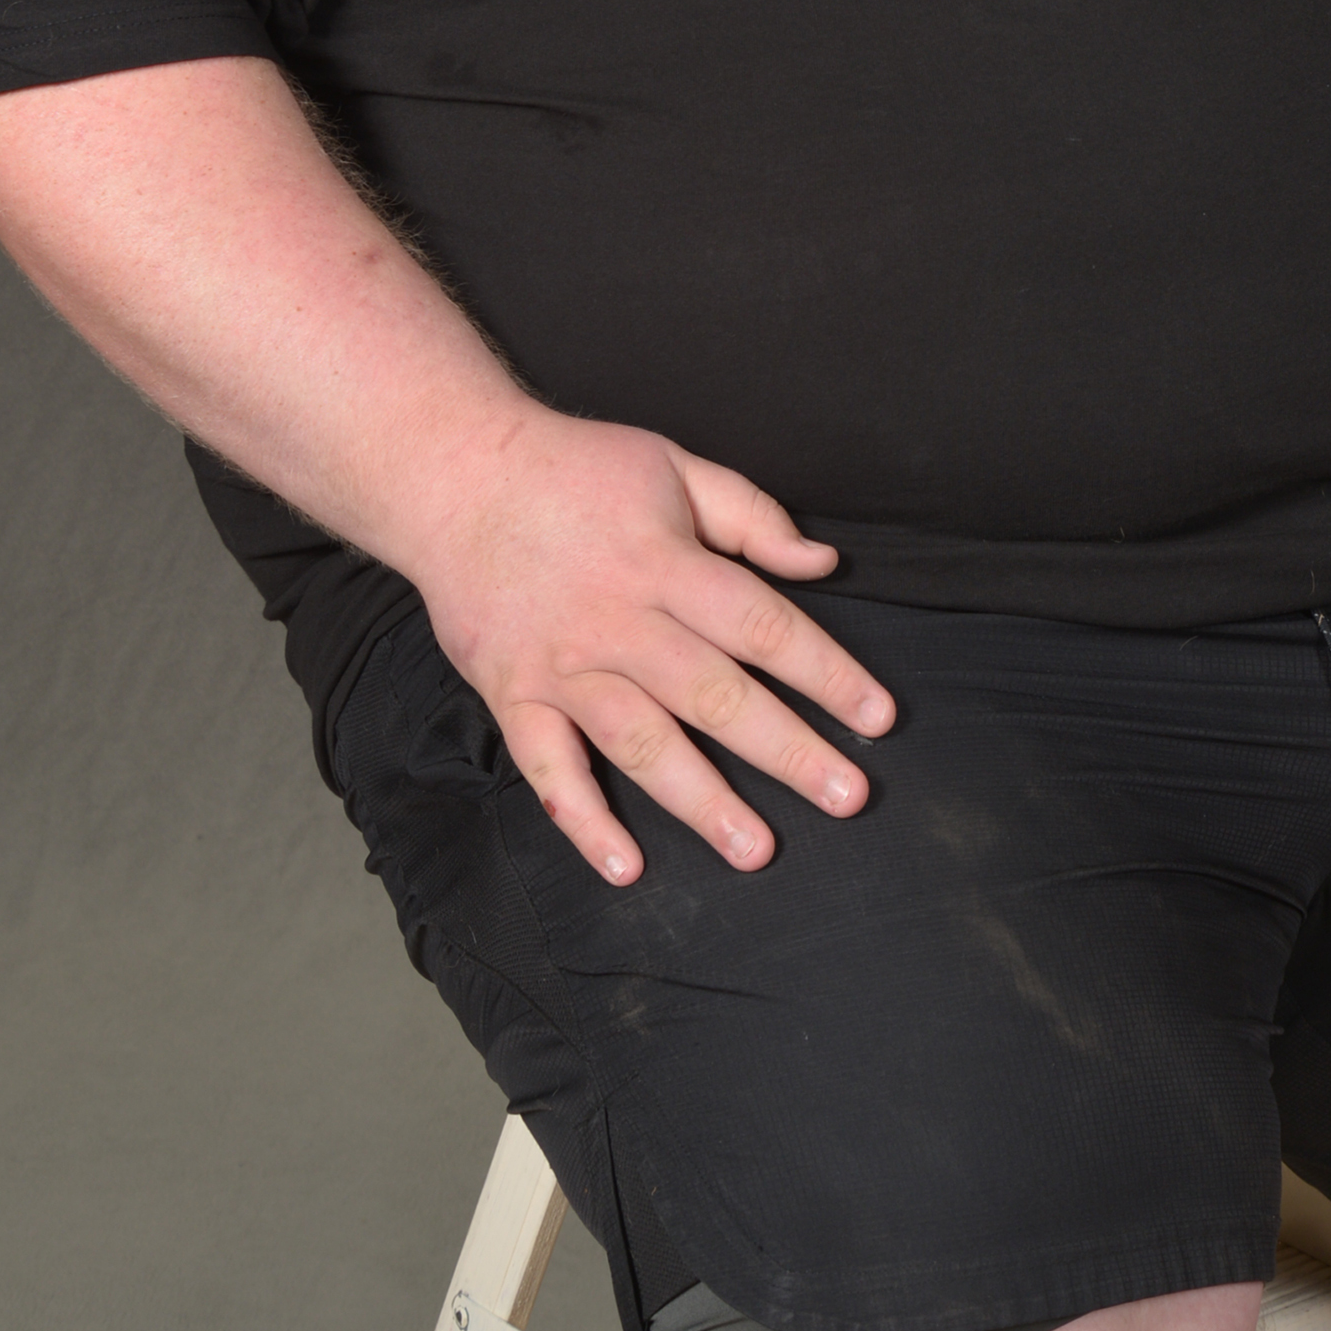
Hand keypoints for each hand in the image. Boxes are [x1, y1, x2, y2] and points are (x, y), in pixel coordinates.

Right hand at [413, 405, 895, 884]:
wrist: (453, 475)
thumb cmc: (575, 469)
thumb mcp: (674, 466)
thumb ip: (752, 516)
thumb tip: (823, 563)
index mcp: (666, 563)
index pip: (763, 626)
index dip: (827, 673)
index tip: (878, 717)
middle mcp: (618, 622)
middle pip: (716, 697)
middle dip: (787, 750)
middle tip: (847, 797)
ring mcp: (562, 666)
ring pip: (642, 744)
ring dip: (702, 801)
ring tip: (756, 850)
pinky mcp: (512, 694)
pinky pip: (548, 769)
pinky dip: (583, 821)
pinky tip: (625, 865)